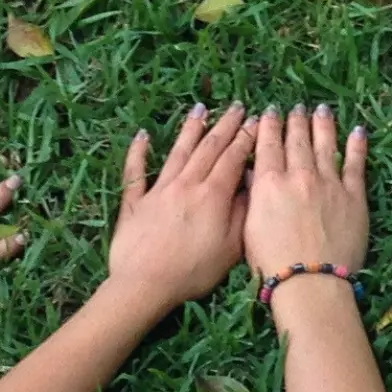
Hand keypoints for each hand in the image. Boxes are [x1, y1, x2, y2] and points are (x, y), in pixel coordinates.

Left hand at [105, 103, 256, 307]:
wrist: (144, 285)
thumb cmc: (192, 272)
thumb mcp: (230, 249)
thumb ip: (242, 214)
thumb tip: (251, 186)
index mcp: (212, 195)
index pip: (233, 158)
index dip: (246, 138)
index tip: (256, 120)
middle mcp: (186, 184)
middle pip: (208, 147)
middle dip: (225, 125)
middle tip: (237, 106)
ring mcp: (158, 189)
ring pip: (178, 151)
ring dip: (190, 128)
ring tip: (201, 109)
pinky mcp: (135, 201)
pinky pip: (136, 171)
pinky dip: (139, 151)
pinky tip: (142, 135)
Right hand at [243, 103, 367, 278]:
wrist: (311, 281)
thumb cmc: (272, 263)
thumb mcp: (249, 227)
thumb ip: (252, 196)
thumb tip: (253, 174)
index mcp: (270, 183)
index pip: (268, 144)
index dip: (269, 125)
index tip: (270, 111)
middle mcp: (299, 175)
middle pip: (297, 139)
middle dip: (296, 120)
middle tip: (297, 107)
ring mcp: (329, 183)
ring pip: (325, 144)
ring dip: (323, 124)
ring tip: (322, 110)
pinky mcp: (353, 195)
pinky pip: (355, 163)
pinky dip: (357, 145)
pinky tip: (358, 131)